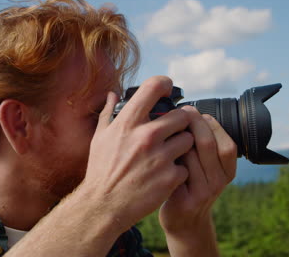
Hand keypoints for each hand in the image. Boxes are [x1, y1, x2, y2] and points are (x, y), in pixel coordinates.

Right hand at [79, 76, 193, 230]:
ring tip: (169, 154)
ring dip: (183, 146)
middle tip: (173, 131)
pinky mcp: (170, 177)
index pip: (153, 87)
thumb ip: (108, 113)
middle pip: (182, 115)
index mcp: (128, 123)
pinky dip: (179, 170)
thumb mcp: (99, 138)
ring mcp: (160, 157)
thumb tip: (113, 94)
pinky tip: (165, 174)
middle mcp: (146, 136)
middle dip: (179, 122)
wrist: (104, 206)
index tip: (168, 88)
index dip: (164, 83)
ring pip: (189, 140)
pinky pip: (186, 165)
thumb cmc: (101, 170)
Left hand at [159, 106, 236, 233]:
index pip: (226, 141)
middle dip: (191, 123)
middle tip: (177, 114)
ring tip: (165, 129)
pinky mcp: (187, 200)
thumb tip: (188, 112)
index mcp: (228, 170)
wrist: (182, 221)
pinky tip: (159, 150)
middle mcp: (220, 181)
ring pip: (191, 154)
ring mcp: (204, 192)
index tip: (191, 111)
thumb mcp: (204, 167)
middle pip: (209, 143)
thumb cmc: (188, 186)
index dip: (209, 123)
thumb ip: (202, 145)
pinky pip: (177, 171)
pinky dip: (168, 157)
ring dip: (176, 138)